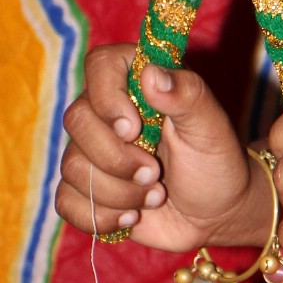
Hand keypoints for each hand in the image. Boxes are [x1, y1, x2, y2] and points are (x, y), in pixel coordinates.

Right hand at [55, 45, 267, 251]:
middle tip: (155, 172)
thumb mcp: (211, 127)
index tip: (134, 129)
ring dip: (118, 191)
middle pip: (77, 120)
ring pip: (72, 165)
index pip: (100, 64)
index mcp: (140, 82)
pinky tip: (132, 218)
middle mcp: (109, 112)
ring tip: (155, 195)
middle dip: (116, 157)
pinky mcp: (85, 188)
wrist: (215, 213)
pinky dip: (100, 215)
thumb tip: (151, 73)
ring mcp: (93, 151)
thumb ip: (187, 95)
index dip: (108, 97)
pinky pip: (66, 201)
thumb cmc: (215, 160)